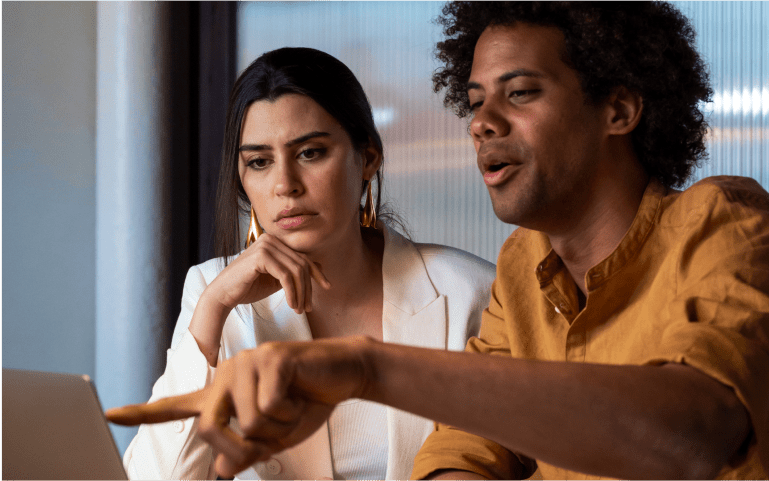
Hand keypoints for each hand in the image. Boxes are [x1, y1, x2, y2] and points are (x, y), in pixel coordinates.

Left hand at [106, 337, 371, 477]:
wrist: (344, 374)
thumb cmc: (308, 402)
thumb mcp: (276, 437)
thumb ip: (246, 452)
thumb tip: (219, 472)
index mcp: (224, 392)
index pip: (177, 405)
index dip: (143, 413)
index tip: (110, 414)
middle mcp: (227, 374)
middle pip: (211, 429)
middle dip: (245, 448)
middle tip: (277, 436)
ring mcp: (247, 363)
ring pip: (248, 424)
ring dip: (279, 428)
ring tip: (294, 406)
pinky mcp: (269, 359)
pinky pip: (269, 409)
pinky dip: (291, 413)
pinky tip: (301, 394)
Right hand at [208, 233, 330, 314]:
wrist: (223, 295)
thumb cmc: (249, 287)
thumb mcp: (277, 279)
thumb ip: (294, 272)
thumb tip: (319, 267)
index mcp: (274, 241)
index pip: (303, 256)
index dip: (317, 273)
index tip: (327, 287)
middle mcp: (270, 239)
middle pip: (302, 264)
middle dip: (308, 288)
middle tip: (308, 307)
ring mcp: (266, 246)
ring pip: (296, 271)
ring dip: (301, 293)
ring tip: (299, 309)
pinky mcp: (261, 257)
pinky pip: (286, 276)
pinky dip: (292, 292)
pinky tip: (292, 305)